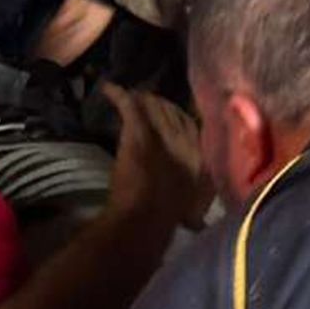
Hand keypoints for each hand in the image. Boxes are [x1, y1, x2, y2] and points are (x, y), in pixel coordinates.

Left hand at [101, 83, 211, 228]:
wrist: (145, 220)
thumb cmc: (166, 219)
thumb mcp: (191, 211)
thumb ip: (195, 206)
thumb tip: (196, 221)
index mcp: (202, 156)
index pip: (191, 125)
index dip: (177, 118)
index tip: (168, 116)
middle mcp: (188, 140)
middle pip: (173, 112)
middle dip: (159, 106)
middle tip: (145, 104)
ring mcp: (164, 134)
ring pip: (154, 106)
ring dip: (142, 102)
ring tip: (131, 98)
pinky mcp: (139, 134)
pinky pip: (130, 107)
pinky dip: (118, 95)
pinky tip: (107, 87)